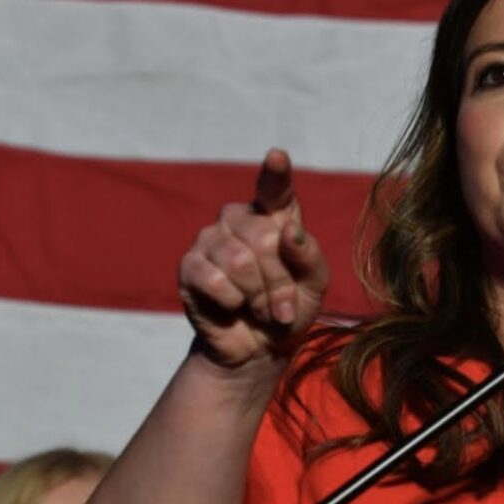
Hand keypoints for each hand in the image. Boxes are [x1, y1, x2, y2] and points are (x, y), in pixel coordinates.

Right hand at [178, 149, 328, 369]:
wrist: (258, 348)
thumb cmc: (290, 307)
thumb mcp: (314, 285)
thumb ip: (308, 256)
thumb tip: (289, 232)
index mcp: (276, 216)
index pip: (275, 188)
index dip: (275, 173)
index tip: (277, 156)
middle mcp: (240, 219)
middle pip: (264, 238)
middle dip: (279, 281)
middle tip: (281, 307)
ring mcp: (211, 239)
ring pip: (239, 260)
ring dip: (258, 295)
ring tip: (261, 310)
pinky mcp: (189, 265)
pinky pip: (213, 278)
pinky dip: (232, 300)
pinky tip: (233, 307)